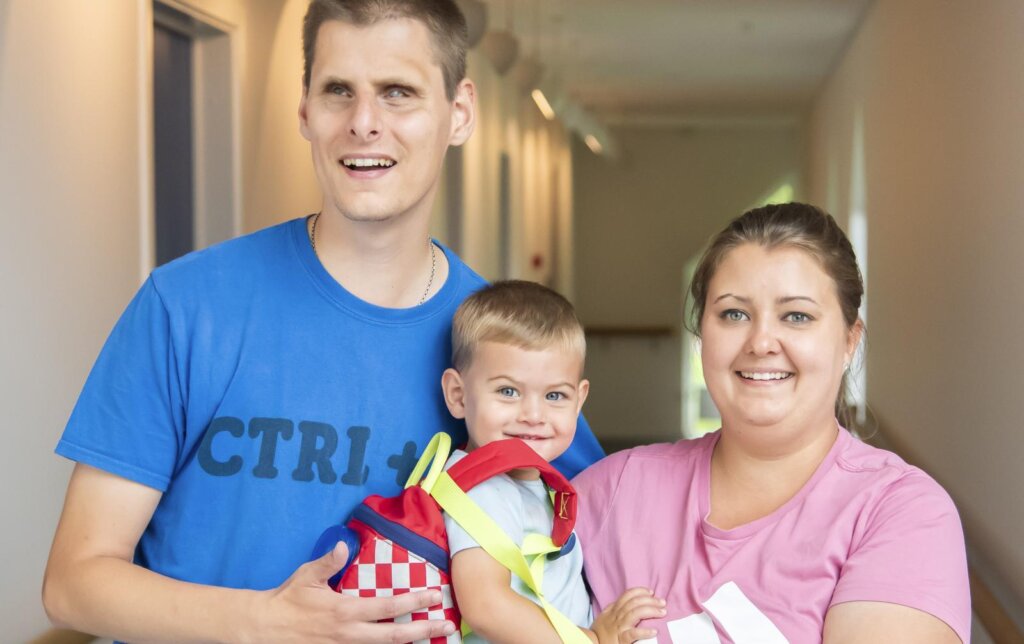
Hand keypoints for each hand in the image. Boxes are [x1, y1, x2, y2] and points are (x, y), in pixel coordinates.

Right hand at [247, 541, 456, 642]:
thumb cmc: (288, 599)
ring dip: (411, 642)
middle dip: (423, 630)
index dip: (413, 602)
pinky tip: (404, 643)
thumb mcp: (306, 577)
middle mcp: (349, 634)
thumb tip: (343, 547)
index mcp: (345, 611)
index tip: (434, 595)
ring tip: (434, 636)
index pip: (387, 608)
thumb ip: (327, 562)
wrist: (266, 629)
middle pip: (394, 637)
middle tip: (446, 624)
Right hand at [589, 587, 664, 643]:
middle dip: (650, 600)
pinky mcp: (621, 639)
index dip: (640, 591)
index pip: (628, 595)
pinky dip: (645, 632)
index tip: (651, 592)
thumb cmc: (600, 631)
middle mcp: (617, 616)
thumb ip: (614, 607)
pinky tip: (654, 631)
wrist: (592, 643)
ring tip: (662, 612)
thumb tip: (626, 600)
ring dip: (651, 611)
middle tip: (662, 602)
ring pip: (636, 613)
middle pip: (635, 602)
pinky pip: (633, 634)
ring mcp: (619, 627)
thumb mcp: (605, 616)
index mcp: (614, 609)